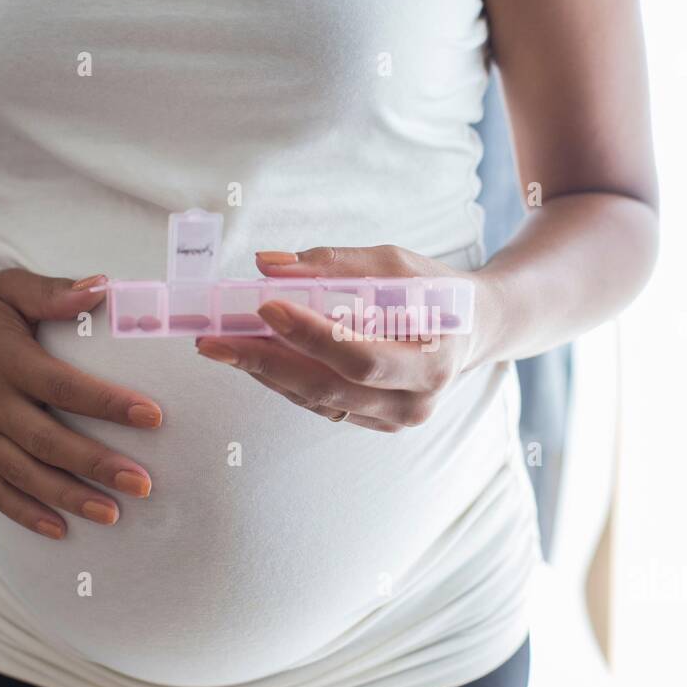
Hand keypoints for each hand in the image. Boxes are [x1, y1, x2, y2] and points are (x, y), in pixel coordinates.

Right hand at [0, 269, 162, 537]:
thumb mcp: (8, 287)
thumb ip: (53, 292)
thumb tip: (104, 287)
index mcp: (6, 360)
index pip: (64, 387)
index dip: (108, 404)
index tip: (153, 416)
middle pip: (47, 441)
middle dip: (96, 465)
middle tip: (142, 483)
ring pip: (23, 474)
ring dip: (68, 497)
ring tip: (114, 515)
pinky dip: (24, 512)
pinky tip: (60, 529)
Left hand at [194, 245, 496, 431]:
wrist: (472, 330)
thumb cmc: (434, 290)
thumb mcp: (396, 264)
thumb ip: (334, 264)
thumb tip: (267, 264)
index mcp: (433, 361)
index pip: (360, 358)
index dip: (311, 336)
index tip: (266, 305)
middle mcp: (416, 402)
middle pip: (329, 389)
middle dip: (266, 362)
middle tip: (214, 340)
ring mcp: (395, 420)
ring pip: (318, 402)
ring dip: (265, 373)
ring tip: (221, 346)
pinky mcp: (375, 423)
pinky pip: (321, 407)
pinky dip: (284, 381)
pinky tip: (253, 358)